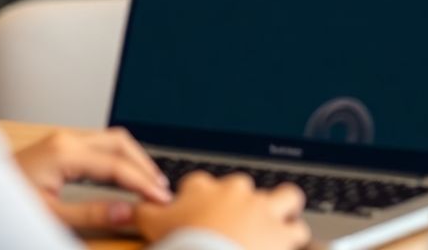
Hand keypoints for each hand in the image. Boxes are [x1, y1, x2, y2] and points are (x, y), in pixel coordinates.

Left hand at [13, 127, 170, 231]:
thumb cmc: (4, 201)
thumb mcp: (49, 215)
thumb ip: (91, 214)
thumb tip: (127, 211)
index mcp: (64, 152)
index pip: (117, 165)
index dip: (143, 183)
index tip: (161, 199)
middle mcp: (66, 139)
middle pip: (120, 142)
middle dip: (144, 165)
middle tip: (161, 190)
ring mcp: (62, 139)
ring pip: (111, 140)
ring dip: (133, 159)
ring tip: (149, 183)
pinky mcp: (60, 145)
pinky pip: (99, 144)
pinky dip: (118, 158)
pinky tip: (125, 175)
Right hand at [138, 172, 310, 249]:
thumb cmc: (183, 243)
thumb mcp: (153, 226)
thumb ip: (143, 212)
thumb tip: (130, 206)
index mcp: (204, 188)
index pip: (200, 184)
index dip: (199, 200)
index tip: (198, 215)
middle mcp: (236, 192)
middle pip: (244, 187)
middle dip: (241, 202)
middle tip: (235, 224)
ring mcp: (262, 210)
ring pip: (285, 198)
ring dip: (282, 211)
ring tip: (276, 226)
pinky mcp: (283, 232)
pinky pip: (297, 230)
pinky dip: (292, 238)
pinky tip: (287, 246)